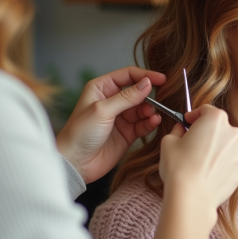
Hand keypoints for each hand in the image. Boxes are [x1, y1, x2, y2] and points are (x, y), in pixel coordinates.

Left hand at [56, 66, 165, 183]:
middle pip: (138, 91)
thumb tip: (147, 83)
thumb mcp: (103, 110)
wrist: (75, 163)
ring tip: (153, 114)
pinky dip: (150, 122)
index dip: (145, 76)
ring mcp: (121, 117)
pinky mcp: (127, 133)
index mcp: (102, 88)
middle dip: (149, 95)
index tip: (162, 80)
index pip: (128, 75)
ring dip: (151, 110)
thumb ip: (127, 97)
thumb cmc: (80, 133)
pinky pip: (143, 124)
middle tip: (161, 100)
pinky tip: (154, 121)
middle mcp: (112, 100)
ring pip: (143, 108)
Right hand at [159, 105, 237, 228]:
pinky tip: (207, 175)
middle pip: (219, 128)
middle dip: (207, 133)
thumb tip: (181, 130)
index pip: (206, 110)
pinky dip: (220, 167)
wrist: (191, 198)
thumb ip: (177, 130)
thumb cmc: (178, 167)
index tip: (187, 123)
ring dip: (215, 150)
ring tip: (198, 163)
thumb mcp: (168, 141)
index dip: (194, 116)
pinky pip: (229, 165)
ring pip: (226, 147)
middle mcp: (233, 133)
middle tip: (192, 143)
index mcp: (216, 119)